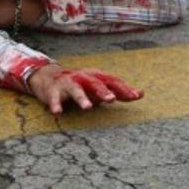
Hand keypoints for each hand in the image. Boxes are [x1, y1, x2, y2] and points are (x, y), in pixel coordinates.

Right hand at [28, 64, 143, 114]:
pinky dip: (55, 104)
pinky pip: (54, 97)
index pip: (111, 81)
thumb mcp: (98, 86)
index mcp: (95, 76)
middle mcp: (82, 77)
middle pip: (94, 82)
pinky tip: (58, 111)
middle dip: (103, 90)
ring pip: (75, 89)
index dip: (123, 88)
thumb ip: (117, 91)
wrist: (48, 77)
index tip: (136, 96)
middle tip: (111, 99)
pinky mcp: (52, 90)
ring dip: (81, 97)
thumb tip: (140, 93)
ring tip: (87, 107)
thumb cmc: (79, 84)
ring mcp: (67, 83)